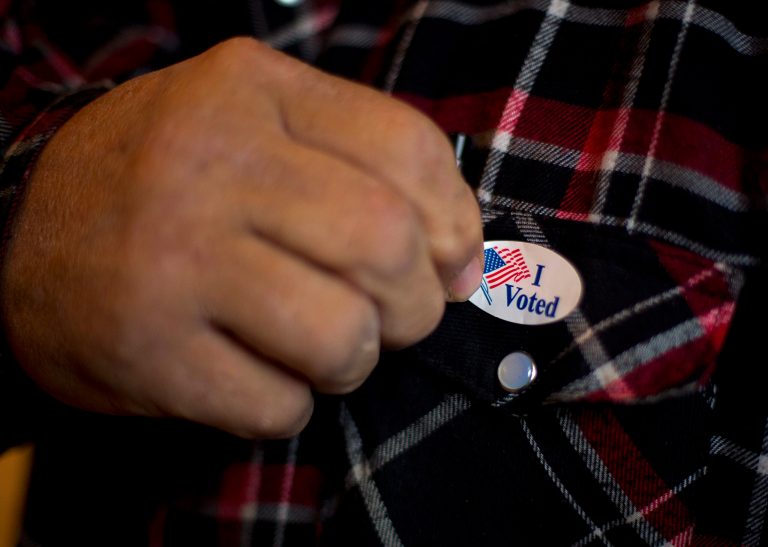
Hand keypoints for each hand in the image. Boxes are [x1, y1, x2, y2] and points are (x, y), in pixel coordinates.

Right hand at [0, 38, 482, 438]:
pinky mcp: (148, 349)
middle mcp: (209, 160)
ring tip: (326, 348)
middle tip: (393, 317)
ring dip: (355, 360)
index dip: (454, 222)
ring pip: (342, 335)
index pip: (408, 148)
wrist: (21, 235)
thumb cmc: (167, 183)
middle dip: (415, 304)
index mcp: (250, 88)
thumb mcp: (254, 130)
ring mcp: (173, 257)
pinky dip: (291, 405)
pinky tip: (258, 374)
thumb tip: (465, 261)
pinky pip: (278, 405)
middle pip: (385, 243)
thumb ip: (365, 171)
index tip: (450, 263)